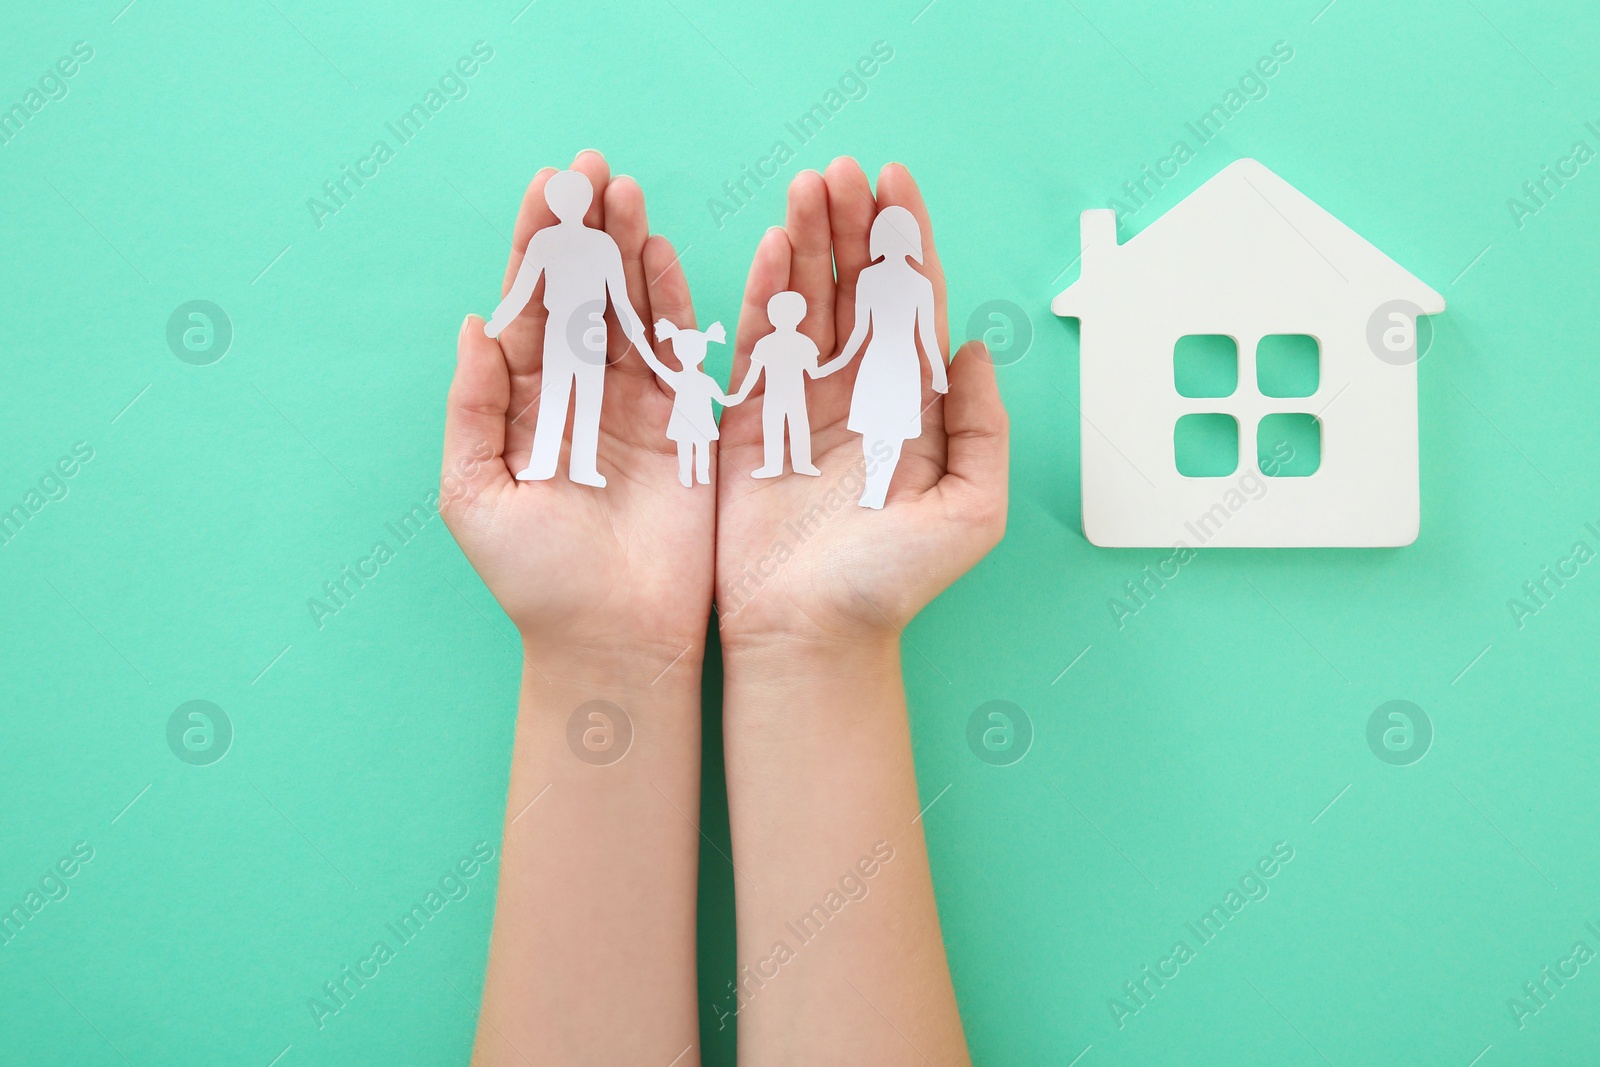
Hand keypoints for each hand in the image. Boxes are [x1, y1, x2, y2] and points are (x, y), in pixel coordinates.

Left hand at [442, 150, 714, 668]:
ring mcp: (635, 404)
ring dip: (627, 250)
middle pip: (582, 293)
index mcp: (524, 403)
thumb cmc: (536, 579)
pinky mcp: (684, 425)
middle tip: (591, 169)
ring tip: (626, 192)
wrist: (615, 636)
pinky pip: (679, 350)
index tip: (545, 188)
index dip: (535, 248)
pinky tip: (662, 253)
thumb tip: (472, 324)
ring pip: (630, 309)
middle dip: (584, 230)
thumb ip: (474, 411)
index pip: (529, 308)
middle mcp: (579, 393)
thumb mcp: (477, 495)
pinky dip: (673, 302)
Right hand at [714, 160, 1008, 651]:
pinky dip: (764, 292)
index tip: (897, 184)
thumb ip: (983, 430)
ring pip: (810, 300)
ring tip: (807, 185)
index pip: (913, 305)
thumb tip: (977, 350)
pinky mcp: (753, 418)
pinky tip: (771, 245)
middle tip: (843, 169)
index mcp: (913, 406)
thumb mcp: (969, 511)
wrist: (810, 633)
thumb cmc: (891, 585)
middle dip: (854, 225)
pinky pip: (758, 341)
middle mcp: (861, 392)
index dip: (907, 243)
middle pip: (859, 287)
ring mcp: (804, 400)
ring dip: (809, 240)